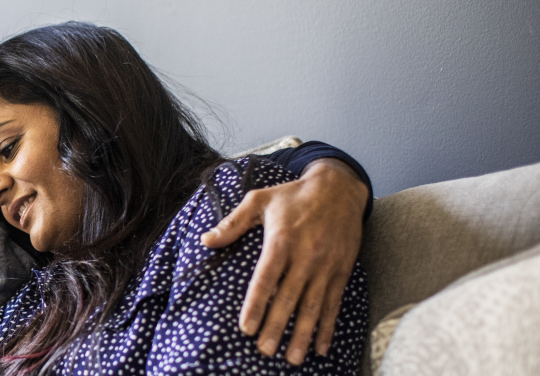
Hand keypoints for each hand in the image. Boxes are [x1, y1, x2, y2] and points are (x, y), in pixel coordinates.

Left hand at [200, 158, 367, 364]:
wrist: (338, 188)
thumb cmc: (291, 195)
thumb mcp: (259, 200)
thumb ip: (232, 222)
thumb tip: (205, 240)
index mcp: (281, 240)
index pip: (265, 278)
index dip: (256, 304)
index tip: (246, 327)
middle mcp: (305, 256)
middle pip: (288, 297)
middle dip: (276, 327)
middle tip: (264, 350)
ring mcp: (325, 266)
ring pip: (312, 306)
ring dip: (302, 334)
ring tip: (291, 358)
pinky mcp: (341, 271)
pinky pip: (333, 304)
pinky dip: (327, 328)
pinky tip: (320, 348)